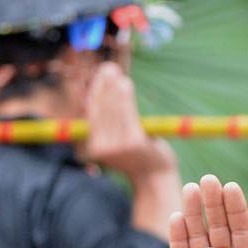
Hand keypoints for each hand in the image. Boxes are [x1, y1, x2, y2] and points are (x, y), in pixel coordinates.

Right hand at [80, 62, 176, 185]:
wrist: (155, 179)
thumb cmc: (137, 158)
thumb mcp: (116, 143)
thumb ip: (108, 125)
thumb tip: (104, 94)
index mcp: (93, 148)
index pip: (92, 113)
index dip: (96, 92)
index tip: (101, 76)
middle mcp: (101, 148)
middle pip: (100, 109)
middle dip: (104, 86)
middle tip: (109, 69)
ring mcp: (116, 146)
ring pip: (112, 109)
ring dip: (113, 88)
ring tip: (117, 75)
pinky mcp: (132, 143)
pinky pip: (126, 114)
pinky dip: (124, 96)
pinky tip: (125, 84)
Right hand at [169, 175, 247, 247]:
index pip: (241, 230)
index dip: (235, 209)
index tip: (231, 187)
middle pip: (217, 228)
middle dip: (212, 205)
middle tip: (207, 181)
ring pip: (196, 237)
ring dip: (193, 214)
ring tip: (190, 190)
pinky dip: (176, 237)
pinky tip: (176, 218)